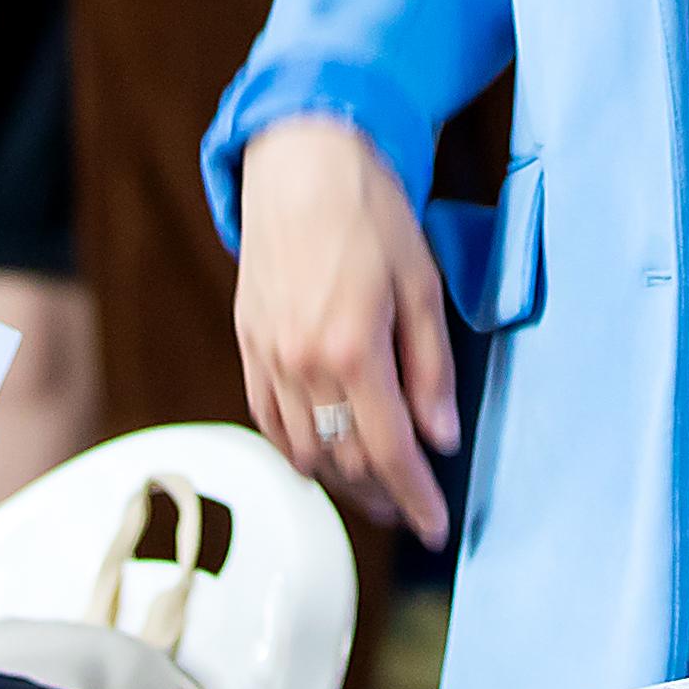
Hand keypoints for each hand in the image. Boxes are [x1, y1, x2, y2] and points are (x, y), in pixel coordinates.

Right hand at [237, 118, 463, 547]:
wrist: (302, 162)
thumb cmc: (370, 214)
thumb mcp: (422, 287)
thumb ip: (431, 370)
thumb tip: (440, 436)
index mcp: (354, 349)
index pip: (391, 451)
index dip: (417, 497)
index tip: (436, 526)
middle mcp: (304, 364)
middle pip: (345, 461)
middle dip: (383, 494)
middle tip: (411, 508)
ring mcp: (269, 356)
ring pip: (303, 449)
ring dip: (341, 479)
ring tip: (373, 487)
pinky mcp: (248, 343)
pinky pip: (268, 419)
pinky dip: (296, 447)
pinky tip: (320, 454)